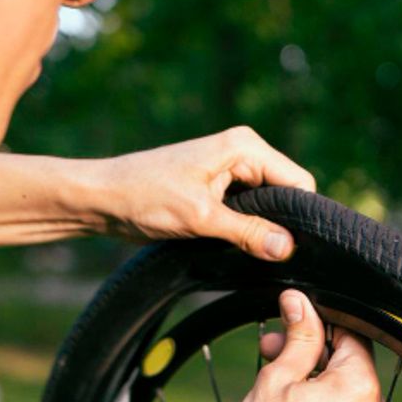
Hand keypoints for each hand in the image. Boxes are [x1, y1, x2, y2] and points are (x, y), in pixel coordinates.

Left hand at [92, 127, 314, 260]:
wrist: (102, 198)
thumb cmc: (144, 195)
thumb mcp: (200, 218)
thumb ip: (248, 232)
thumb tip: (288, 247)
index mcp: (244, 147)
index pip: (298, 182)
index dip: (300, 216)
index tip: (293, 248)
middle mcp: (242, 153)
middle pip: (286, 194)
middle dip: (281, 224)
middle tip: (267, 255)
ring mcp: (231, 171)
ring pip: (268, 206)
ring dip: (261, 230)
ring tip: (246, 250)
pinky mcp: (218, 190)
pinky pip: (249, 211)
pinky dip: (246, 230)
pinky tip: (236, 246)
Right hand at [207, 291, 389, 401]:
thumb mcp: (276, 378)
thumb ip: (298, 336)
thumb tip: (300, 301)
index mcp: (360, 387)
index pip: (349, 334)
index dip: (316, 325)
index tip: (288, 326)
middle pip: (348, 365)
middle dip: (311, 355)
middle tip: (269, 353)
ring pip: (348, 395)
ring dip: (317, 384)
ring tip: (277, 389)